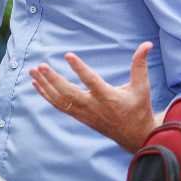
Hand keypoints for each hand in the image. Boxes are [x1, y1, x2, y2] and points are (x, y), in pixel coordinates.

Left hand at [30, 41, 156, 152]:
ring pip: (59, 100)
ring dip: (45, 85)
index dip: (79, 69)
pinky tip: (36, 82)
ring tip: (33, 71)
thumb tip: (147, 44)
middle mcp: (93, 106)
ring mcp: (83, 113)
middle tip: (41, 65)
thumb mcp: (142, 87)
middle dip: (53, 80)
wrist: (135, 136)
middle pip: (68, 93)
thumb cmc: (138, 108)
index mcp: (108, 97)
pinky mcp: (78, 116)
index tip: (68, 55)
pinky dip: (46, 94)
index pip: (91, 81)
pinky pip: (58, 106)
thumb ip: (140, 65)